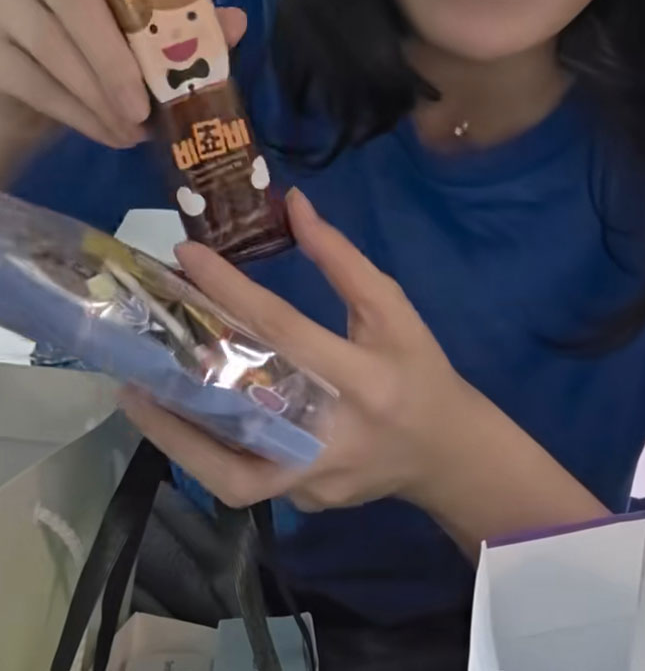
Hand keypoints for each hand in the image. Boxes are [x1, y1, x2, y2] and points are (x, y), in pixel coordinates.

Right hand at [0, 0, 245, 149]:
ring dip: (98, 92)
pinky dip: (78, 112)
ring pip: (50, 40)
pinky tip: (109, 133)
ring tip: (133, 129)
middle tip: (142, 105)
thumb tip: (236, 21)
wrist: (45, 107)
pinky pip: (32, 79)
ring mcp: (9, 6)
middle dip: (112, 54)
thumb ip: (193, 29)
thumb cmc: (108, 62)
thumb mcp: (154, 46)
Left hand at [122, 188, 462, 513]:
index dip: (230, 289)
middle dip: (182, 385)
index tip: (186, 257)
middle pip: (245, 416)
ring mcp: (317, 479)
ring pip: (232, 473)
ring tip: (139, 398)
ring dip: (176, 438)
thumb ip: (343, 260)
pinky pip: (246, 479)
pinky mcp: (304, 502)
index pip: (283, 329)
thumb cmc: (420, 371)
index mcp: (363, 379)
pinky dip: (208, 453)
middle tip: (137, 356)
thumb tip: (295, 205)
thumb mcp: (393, 309)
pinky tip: (182, 421)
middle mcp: (335, 436)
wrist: (445, 453)